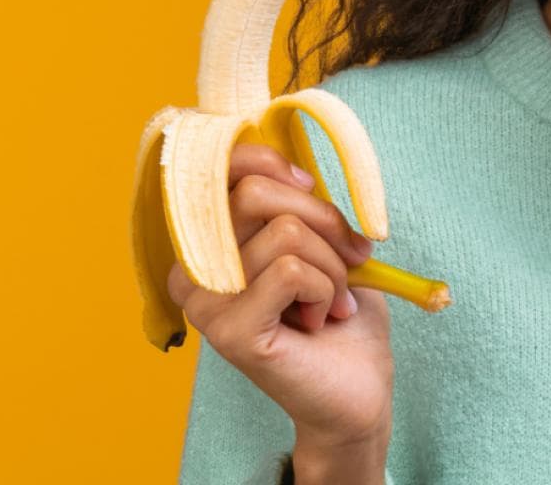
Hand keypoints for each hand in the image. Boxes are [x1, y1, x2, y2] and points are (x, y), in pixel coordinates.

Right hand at [166, 143, 394, 449]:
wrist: (358, 387)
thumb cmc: (339, 311)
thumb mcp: (320, 241)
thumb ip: (293, 203)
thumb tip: (294, 167)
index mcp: (207, 243)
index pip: (218, 170)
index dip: (271, 164)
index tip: (310, 187)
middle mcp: (192, 271)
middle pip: (254, 194)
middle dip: (322, 218)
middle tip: (351, 257)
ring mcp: (206, 305)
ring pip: (284, 233)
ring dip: (332, 264)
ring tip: (335, 300)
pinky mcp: (230, 333)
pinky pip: (289, 271)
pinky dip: (326, 288)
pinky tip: (322, 318)